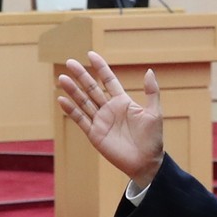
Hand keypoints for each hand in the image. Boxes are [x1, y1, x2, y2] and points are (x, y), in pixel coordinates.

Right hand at [55, 53, 164, 182]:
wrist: (146, 162)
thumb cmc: (153, 139)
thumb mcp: (155, 113)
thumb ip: (151, 92)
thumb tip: (149, 71)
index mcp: (123, 102)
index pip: (108, 80)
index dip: (100, 67)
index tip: (90, 54)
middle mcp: (109, 109)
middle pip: (92, 88)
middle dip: (81, 75)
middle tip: (70, 62)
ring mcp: (100, 121)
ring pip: (83, 102)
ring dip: (73, 90)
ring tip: (62, 78)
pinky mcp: (94, 134)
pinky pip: (80, 120)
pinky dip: (71, 110)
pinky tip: (61, 100)